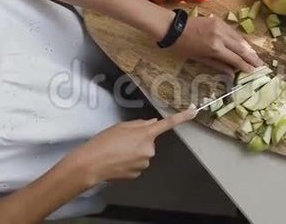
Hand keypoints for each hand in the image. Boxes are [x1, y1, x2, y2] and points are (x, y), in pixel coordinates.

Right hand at [63, 107, 197, 185]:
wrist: (91, 164)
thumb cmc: (103, 142)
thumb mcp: (120, 126)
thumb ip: (139, 124)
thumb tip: (151, 123)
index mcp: (146, 134)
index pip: (167, 123)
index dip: (182, 117)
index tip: (194, 111)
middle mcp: (150, 149)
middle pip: (148, 142)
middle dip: (139, 141)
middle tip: (121, 142)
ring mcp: (145, 163)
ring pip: (143, 154)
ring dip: (133, 152)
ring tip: (116, 152)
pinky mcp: (138, 174)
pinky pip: (137, 165)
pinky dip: (128, 163)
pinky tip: (117, 162)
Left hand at [171, 16, 263, 74]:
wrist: (172, 27)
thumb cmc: (182, 46)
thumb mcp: (199, 59)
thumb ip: (217, 65)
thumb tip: (232, 73)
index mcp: (215, 48)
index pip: (235, 59)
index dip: (246, 66)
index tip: (254, 72)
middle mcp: (221, 36)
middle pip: (241, 49)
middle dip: (252, 58)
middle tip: (261, 65)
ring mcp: (221, 27)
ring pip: (240, 39)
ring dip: (249, 48)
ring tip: (256, 57)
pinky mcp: (219, 21)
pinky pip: (234, 32)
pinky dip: (241, 40)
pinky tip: (245, 46)